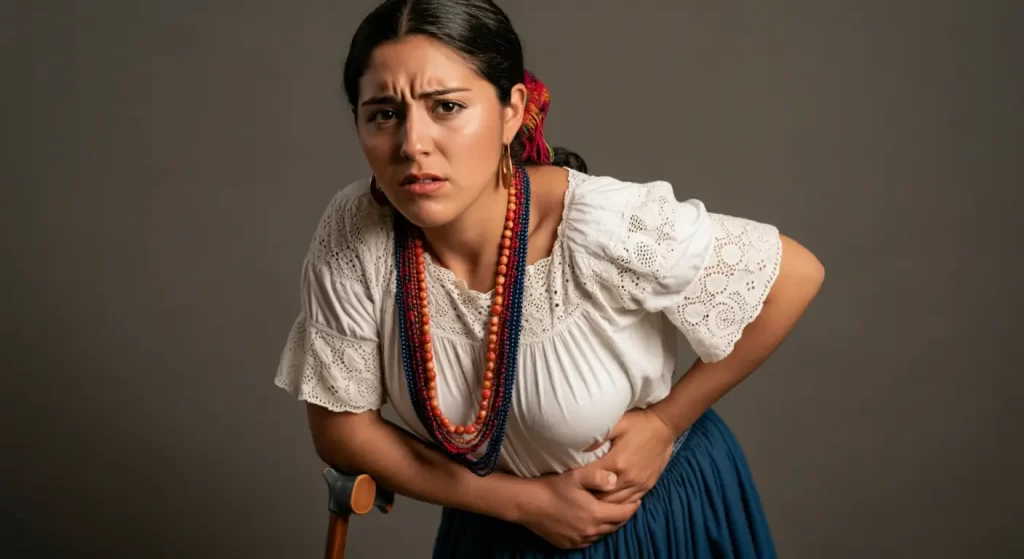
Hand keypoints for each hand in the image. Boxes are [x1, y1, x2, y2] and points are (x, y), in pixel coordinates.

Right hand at [518, 466, 641, 549]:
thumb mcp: (576, 475)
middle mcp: (590, 531)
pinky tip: (592, 523)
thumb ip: (598, 476)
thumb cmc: (552, 487)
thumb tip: (616, 479)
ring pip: (603, 534)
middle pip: (615, 526)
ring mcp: (579, 540)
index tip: (638, 499)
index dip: (633, 507)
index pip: (624, 514)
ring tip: (610, 513)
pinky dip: (595, 532)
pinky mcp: (568, 544)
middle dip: (623, 516)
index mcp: (596, 514)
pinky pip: (589, 540)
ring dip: (609, 524)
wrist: (527, 503)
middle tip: (626, 505)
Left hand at [580, 409, 676, 503]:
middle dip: (589, 496)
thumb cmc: (638, 423)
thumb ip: (598, 437)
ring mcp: (639, 484)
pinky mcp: (647, 486)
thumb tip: (578, 447)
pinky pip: (630, 502)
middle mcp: (628, 478)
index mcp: (616, 462)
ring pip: (616, 504)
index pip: (591, 480)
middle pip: (602, 497)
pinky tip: (611, 498)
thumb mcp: (616, 424)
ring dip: (603, 502)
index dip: (579, 480)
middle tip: (580, 491)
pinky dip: (619, 503)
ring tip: (593, 496)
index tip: (572, 478)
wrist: (664, 426)